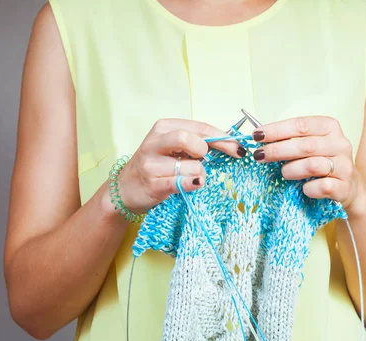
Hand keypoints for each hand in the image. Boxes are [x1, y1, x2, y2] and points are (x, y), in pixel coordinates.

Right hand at [118, 119, 246, 213]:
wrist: (126, 188)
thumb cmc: (156, 166)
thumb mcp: (173, 147)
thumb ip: (197, 142)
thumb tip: (230, 144)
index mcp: (163, 127)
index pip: (200, 128)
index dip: (223, 139)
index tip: (239, 149)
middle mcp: (155, 142)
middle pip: (188, 139)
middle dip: (205, 151)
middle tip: (206, 161)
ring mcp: (151, 164)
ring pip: (191, 167)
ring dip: (199, 175)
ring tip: (190, 178)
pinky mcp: (152, 184)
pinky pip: (181, 183)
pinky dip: (192, 185)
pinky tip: (193, 185)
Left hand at [251, 116, 365, 212]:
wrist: (347, 188)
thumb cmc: (320, 162)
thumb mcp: (308, 146)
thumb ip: (289, 140)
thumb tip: (259, 138)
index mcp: (329, 127)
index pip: (301, 125)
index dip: (277, 130)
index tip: (257, 135)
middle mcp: (340, 143)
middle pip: (305, 145)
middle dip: (277, 150)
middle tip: (259, 155)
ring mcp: (344, 165)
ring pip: (312, 165)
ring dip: (291, 170)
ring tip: (284, 173)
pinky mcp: (344, 187)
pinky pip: (321, 187)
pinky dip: (308, 188)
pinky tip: (303, 189)